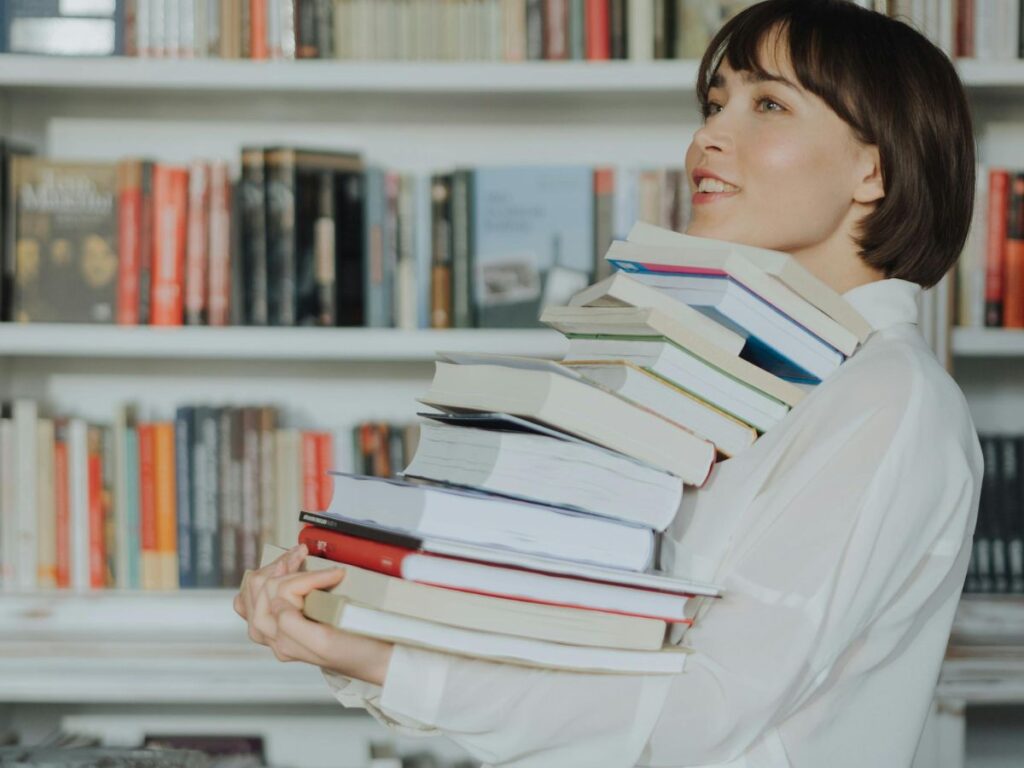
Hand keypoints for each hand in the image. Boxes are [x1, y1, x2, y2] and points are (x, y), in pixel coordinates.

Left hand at [233, 544, 393, 685]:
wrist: (374, 660)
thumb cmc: (357, 652)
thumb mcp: (325, 642)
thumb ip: (292, 625)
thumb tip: (277, 602)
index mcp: (285, 640)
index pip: (283, 592)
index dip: (310, 576)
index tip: (336, 572)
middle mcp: (276, 638)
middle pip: (264, 588)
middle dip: (285, 565)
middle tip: (306, 553)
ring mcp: (276, 632)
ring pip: (255, 591)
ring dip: (274, 568)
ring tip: (294, 557)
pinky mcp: (282, 626)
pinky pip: (254, 603)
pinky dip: (261, 583)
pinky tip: (274, 574)